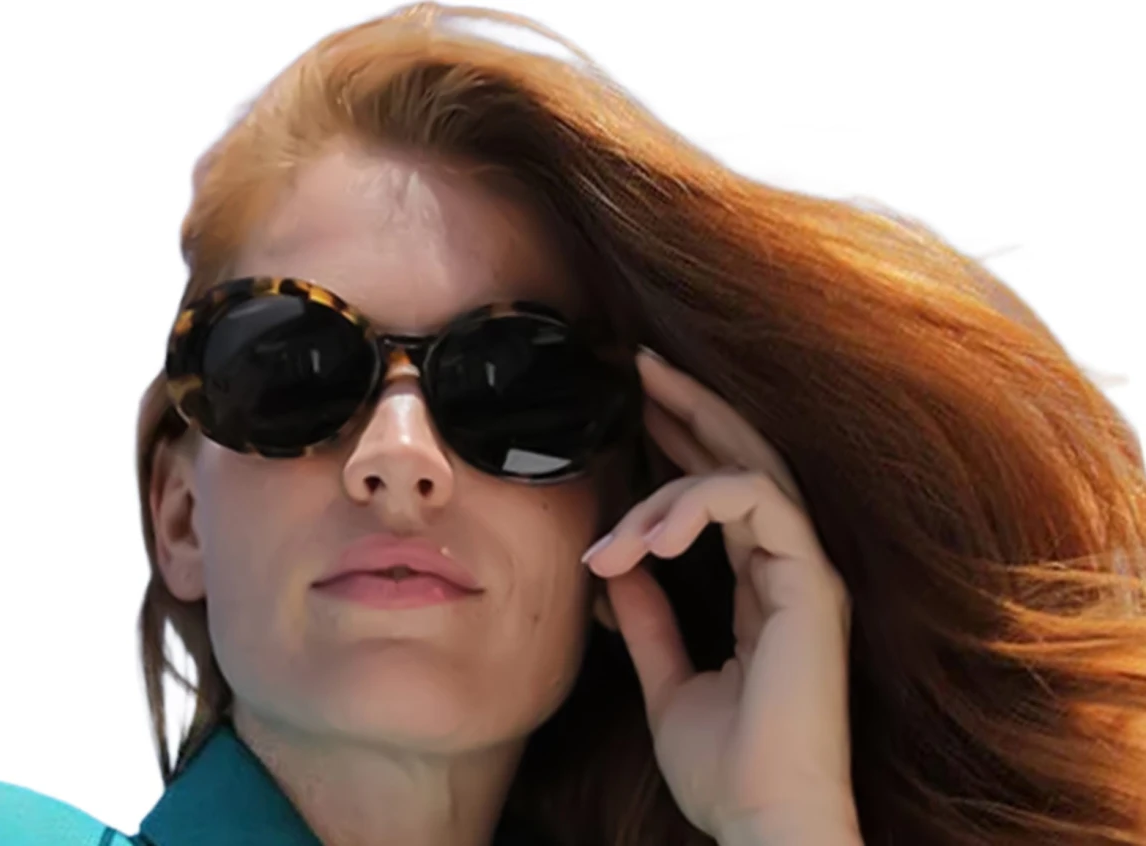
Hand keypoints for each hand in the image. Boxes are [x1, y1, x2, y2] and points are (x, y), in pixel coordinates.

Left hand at [582, 349, 860, 844]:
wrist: (762, 820)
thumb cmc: (726, 767)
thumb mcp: (667, 679)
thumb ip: (649, 621)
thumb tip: (618, 573)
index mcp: (765, 588)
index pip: (725, 493)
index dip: (683, 444)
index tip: (633, 408)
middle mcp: (792, 569)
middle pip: (747, 458)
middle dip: (691, 407)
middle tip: (638, 366)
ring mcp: (806, 573)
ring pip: (747, 473)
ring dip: (673, 472)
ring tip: (615, 527)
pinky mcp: (811, 584)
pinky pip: (755, 504)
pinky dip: (693, 507)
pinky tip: (645, 540)